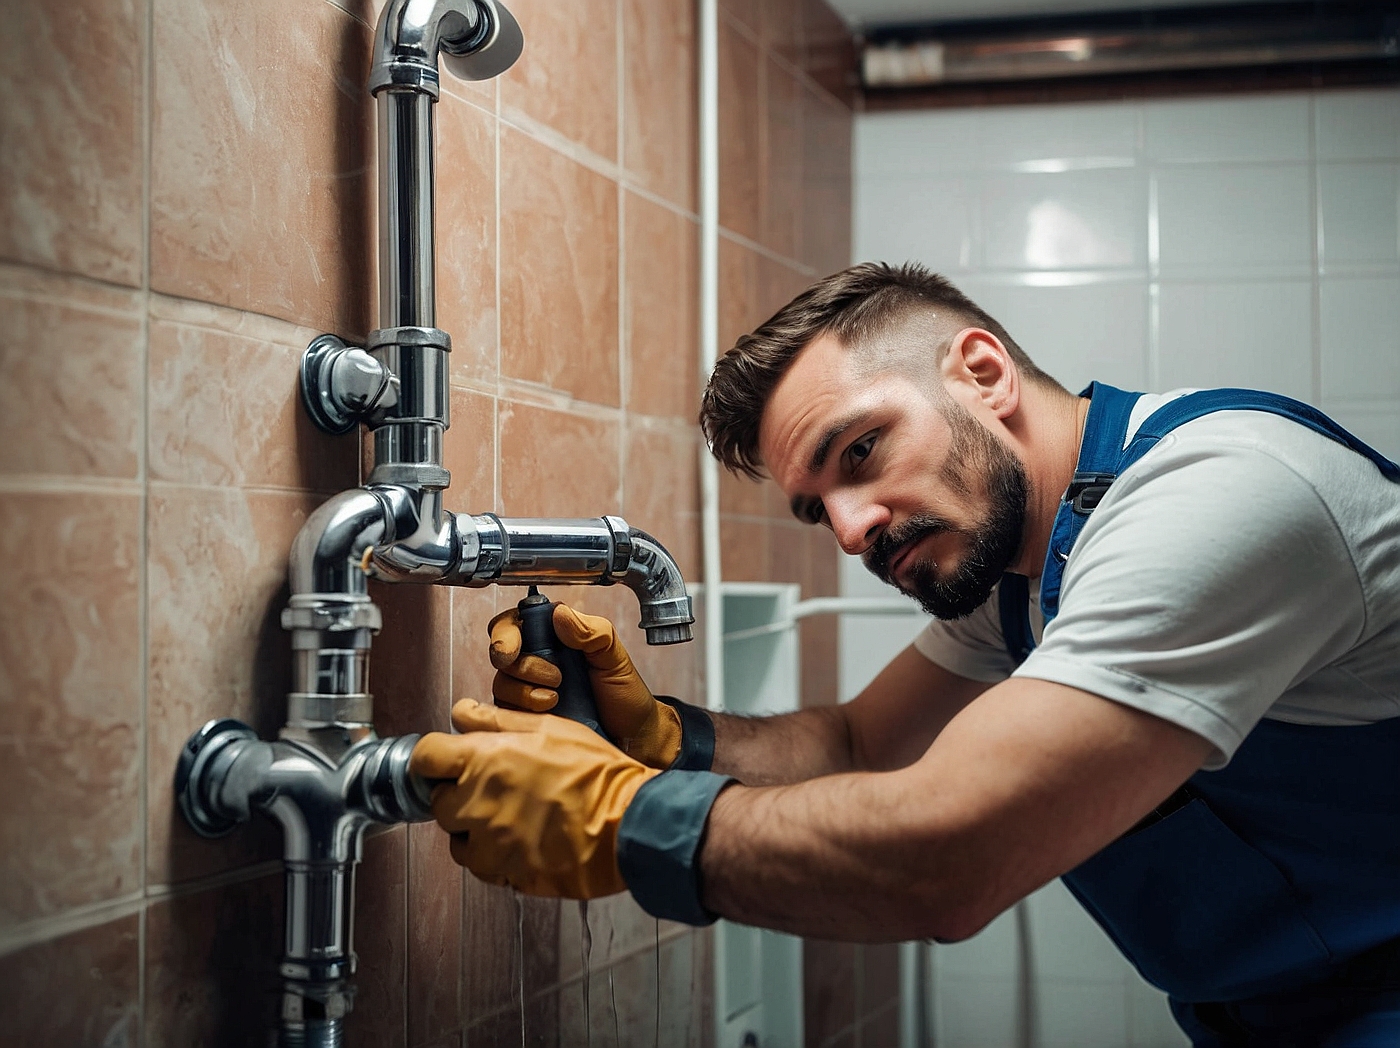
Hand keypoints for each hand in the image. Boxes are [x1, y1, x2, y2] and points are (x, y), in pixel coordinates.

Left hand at [410, 699, 659, 897]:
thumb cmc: (596, 772)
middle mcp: (477, 803)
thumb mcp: (551, 728)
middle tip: (494, 789)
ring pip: (458, 840)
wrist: (630, 823)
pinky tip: (524, 842)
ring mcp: (489, 844)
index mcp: (484, 760)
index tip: (448, 762)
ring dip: (474, 831)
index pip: (425, 757)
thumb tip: (462, 712)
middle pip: (439, 802)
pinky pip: (484, 867)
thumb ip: (499, 721)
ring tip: (512, 819)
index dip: (435, 757)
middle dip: (459, 794)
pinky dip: (495, 858)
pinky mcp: (506, 874)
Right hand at [488, 603, 682, 768]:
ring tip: (557, 698)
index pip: (514, 624)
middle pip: (501, 654)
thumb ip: (591, 631)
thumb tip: (560, 613)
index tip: (513, 648)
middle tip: (553, 677)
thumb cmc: (625, 695)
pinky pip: (506, 712)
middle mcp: (537, 661)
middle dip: (521, 665)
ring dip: (525, 691)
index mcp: (555, 637)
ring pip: (501, 684)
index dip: (506, 633)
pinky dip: (523, 711)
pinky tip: (550, 712)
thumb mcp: (614, 656)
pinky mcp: (526, 718)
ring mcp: (529, 690)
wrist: (632, 737)